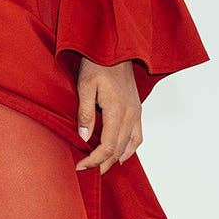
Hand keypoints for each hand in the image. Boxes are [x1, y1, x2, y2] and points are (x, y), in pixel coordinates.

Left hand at [73, 57, 140, 174]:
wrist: (115, 48)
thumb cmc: (97, 63)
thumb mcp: (85, 85)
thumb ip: (85, 113)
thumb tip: (83, 137)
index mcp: (117, 110)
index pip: (107, 146)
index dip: (94, 160)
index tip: (80, 166)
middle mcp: (130, 114)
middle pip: (118, 150)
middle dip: (102, 164)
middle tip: (86, 170)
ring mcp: (136, 112)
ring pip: (129, 146)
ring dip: (115, 159)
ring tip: (100, 167)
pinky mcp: (137, 109)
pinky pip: (137, 136)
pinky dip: (129, 149)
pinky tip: (121, 156)